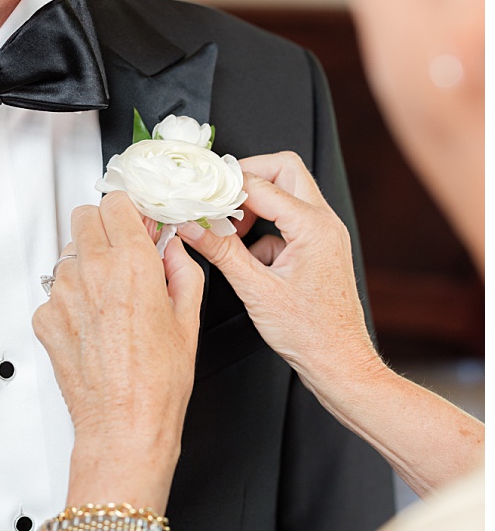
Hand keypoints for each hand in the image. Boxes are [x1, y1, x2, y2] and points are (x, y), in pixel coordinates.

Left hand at [33, 193, 203, 496]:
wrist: (123, 425)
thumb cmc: (158, 383)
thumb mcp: (187, 319)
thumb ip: (182, 271)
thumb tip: (174, 250)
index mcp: (132, 265)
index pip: (116, 203)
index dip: (129, 210)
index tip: (137, 221)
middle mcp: (92, 273)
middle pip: (84, 217)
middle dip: (103, 227)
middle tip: (121, 249)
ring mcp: (63, 295)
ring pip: (67, 253)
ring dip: (86, 262)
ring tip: (109, 296)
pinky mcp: (45, 318)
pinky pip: (55, 292)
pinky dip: (71, 299)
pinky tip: (93, 324)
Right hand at [175, 151, 377, 391]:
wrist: (338, 360)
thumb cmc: (309, 332)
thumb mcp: (255, 289)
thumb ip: (221, 251)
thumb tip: (191, 226)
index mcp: (313, 227)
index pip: (262, 184)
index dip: (225, 187)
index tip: (198, 195)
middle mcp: (324, 222)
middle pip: (285, 169)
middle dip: (247, 177)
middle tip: (217, 197)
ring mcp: (323, 233)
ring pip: (286, 193)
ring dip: (253, 204)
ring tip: (227, 231)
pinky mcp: (316, 247)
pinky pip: (284, 222)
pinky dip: (259, 231)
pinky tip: (244, 260)